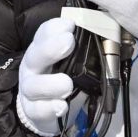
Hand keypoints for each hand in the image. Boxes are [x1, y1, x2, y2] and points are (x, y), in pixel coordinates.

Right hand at [17, 17, 75, 136]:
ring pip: (33, 86)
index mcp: (43, 49)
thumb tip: (106, 36)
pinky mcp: (32, 110)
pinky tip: (61, 106)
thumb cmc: (61, 77)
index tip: (70, 25)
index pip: (44, 33)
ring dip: (51, 84)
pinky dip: (50, 108)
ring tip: (67, 85)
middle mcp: (33, 66)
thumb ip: (84, 49)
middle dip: (51, 48)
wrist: (46, 109)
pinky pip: (38, 110)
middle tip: (68, 42)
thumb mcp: (72, 60)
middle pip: (35, 55)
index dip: (55, 28)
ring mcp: (30, 89)